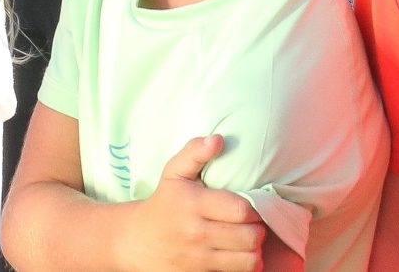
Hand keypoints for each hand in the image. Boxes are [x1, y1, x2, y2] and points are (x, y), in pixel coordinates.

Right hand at [115, 136, 267, 271]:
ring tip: (249, 239)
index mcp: (194, 204)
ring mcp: (199, 259)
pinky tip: (240, 254)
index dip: (255, 208)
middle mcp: (197, 233)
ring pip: (249, 260)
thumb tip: (217, 139)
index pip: (241, 210)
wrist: (138, 241)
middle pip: (250, 237)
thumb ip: (194, 153)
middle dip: (259, 229)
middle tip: (253, 223)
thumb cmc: (164, 203)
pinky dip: (246, 265)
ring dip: (256, 250)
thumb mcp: (174, 173)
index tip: (253, 205)